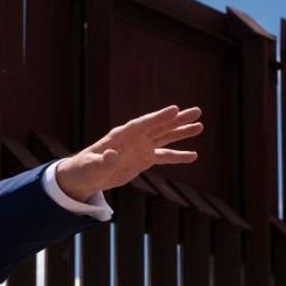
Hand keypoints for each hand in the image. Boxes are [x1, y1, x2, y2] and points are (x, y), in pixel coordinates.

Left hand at [54, 105, 201, 201]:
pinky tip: (193, 155)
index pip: (143, 124)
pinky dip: (178, 156)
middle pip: (158, 126)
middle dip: (177, 119)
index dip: (158, 117)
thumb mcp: (92, 166)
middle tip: (197, 111)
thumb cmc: (85, 169)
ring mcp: (140, 148)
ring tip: (200, 126)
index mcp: (121, 135)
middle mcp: (134, 138)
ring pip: (164, 137)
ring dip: (181, 132)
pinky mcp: (143, 159)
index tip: (175, 109)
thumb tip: (112, 155)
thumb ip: (103, 161)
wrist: (85, 176)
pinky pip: (164, 156)